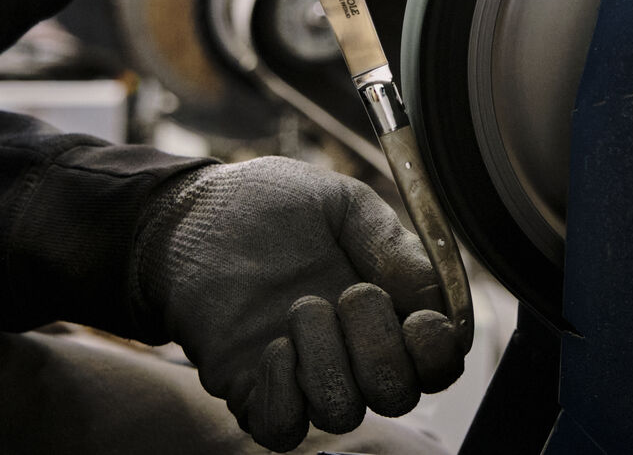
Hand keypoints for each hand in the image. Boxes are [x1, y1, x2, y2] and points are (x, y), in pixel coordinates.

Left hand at [130, 157, 465, 451]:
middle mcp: (351, 350)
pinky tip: (273, 344)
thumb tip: (438, 299)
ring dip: (330, 359)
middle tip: (350, 293)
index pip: (438, 362)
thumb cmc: (269, 204)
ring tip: (301, 306)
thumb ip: (393, 246)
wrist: (193, 212)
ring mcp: (302, 373)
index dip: (438, 351)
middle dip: (383, 349)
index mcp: (386, 309)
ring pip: (344, 412)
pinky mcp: (252, 389)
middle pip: (400, 396)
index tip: (420, 317)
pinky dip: (286, 391)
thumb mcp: (342, 204)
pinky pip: (285, 428)